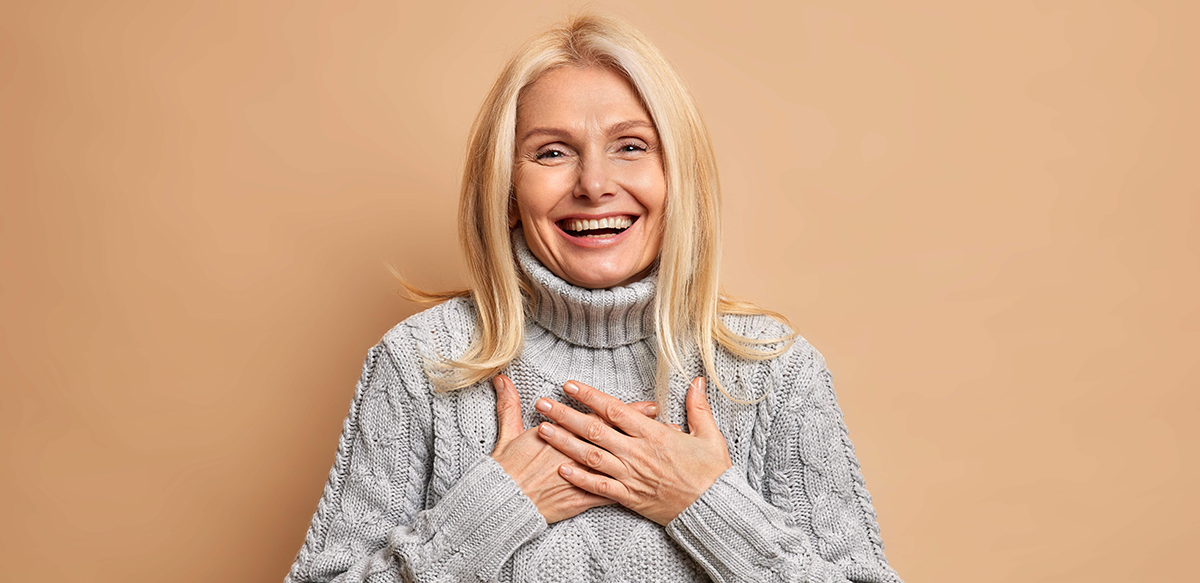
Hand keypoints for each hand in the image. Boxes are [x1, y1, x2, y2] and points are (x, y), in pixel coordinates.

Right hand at [488, 374, 660, 523]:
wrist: (503, 501)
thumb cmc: (506, 469)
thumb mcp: (508, 433)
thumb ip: (509, 404)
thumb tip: (501, 379)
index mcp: (562, 434)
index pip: (601, 417)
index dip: (627, 411)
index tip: (649, 405)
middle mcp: (576, 453)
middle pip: (616, 438)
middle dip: (644, 431)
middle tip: (668, 424)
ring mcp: (582, 477)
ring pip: (618, 465)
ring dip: (642, 458)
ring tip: (665, 452)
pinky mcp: (581, 499)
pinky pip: (609, 494)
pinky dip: (630, 489)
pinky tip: (649, 487)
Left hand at [534, 377, 731, 525]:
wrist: (714, 509)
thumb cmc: (712, 472)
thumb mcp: (709, 435)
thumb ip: (698, 407)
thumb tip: (697, 381)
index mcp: (653, 434)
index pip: (614, 409)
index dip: (589, 395)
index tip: (569, 384)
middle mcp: (637, 453)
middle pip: (594, 430)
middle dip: (566, 415)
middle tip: (543, 403)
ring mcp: (631, 476)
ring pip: (591, 456)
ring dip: (564, 442)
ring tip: (543, 430)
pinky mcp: (630, 497)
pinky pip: (599, 486)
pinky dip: (579, 477)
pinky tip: (561, 468)